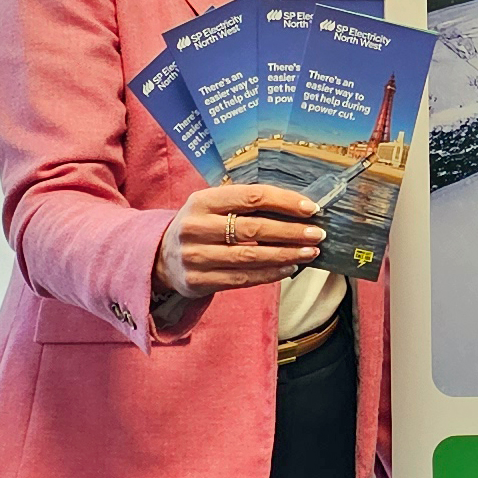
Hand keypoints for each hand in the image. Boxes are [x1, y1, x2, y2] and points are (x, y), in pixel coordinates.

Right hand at [156, 184, 322, 298]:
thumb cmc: (200, 227)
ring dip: (286, 255)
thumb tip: (297, 208)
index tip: (311, 208)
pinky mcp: (197, 281)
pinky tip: (289, 268)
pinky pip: (242, 278)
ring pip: (250, 257)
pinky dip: (270, 274)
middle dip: (291, 232)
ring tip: (310, 253)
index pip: (251, 197)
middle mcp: (195, 227)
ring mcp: (194, 256)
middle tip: (318, 234)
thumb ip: (245, 205)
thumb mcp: (212, 207)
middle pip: (253, 229)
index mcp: (202, 201)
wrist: (159, 258)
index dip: (284, 202)